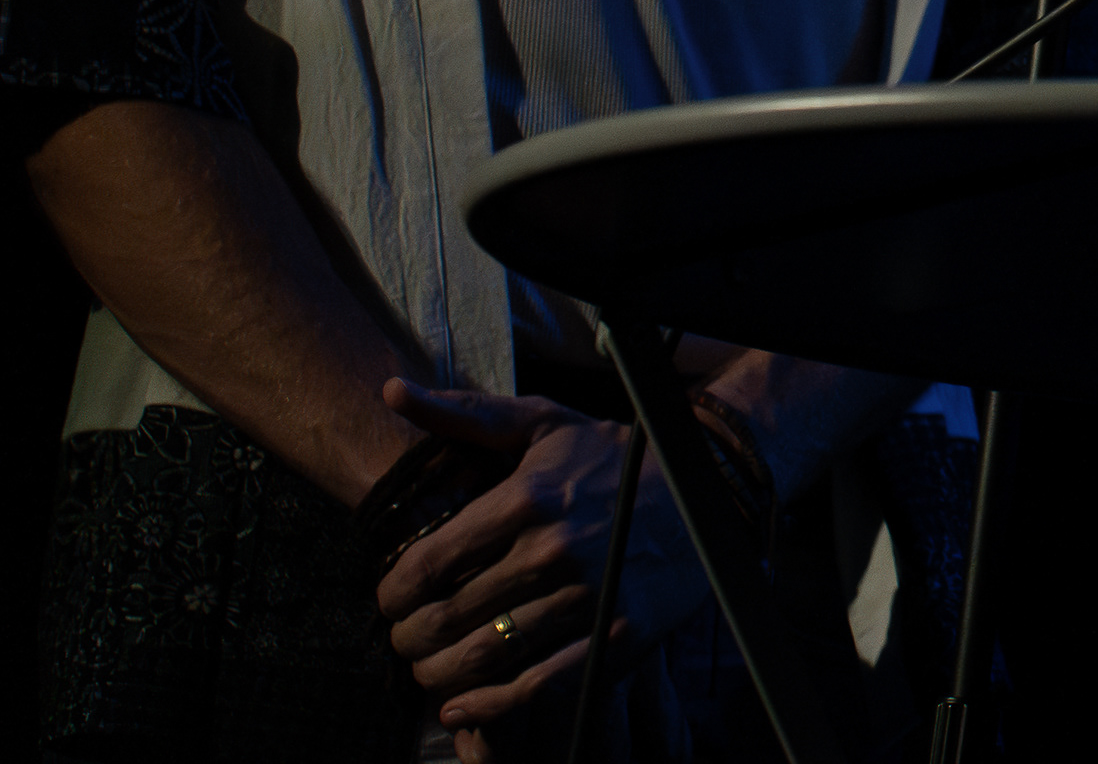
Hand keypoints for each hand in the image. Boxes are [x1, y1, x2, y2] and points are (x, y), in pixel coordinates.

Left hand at [373, 378, 711, 745]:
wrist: (707, 490)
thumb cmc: (611, 458)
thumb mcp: (543, 424)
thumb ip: (464, 413)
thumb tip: (391, 391)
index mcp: (528, 499)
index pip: (428, 564)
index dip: (393, 593)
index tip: (390, 601)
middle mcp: (553, 551)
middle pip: (447, 617)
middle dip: (409, 637)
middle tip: (405, 639)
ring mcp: (586, 598)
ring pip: (482, 657)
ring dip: (437, 673)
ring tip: (429, 667)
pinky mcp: (615, 637)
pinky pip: (535, 688)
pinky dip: (486, 707)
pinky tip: (459, 706)